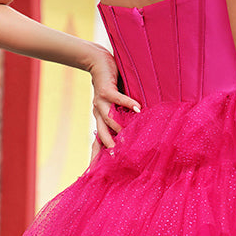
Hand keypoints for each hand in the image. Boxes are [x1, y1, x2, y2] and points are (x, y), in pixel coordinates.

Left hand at [88, 47, 140, 163]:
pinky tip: (138, 109)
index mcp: (100, 120)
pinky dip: (128, 103)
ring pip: (109, 119)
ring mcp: (100, 103)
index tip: (98, 174)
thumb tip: (138, 131)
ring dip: (118, 129)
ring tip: (128, 139)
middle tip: (116, 160)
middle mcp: (98, 114)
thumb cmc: (111, 84)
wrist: (97, 62)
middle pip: (102, 136)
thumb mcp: (115, 106)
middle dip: (108, 148)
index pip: (98, 143)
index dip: (97, 158)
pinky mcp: (106, 89)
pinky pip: (117, 98)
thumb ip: (124, 118)